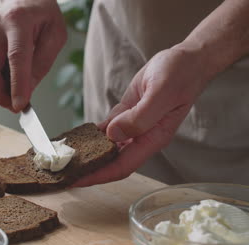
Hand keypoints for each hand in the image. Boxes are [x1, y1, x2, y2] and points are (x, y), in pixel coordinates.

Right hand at [0, 0, 66, 111]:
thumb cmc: (43, 13)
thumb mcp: (55, 35)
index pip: (15, 57)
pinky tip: (9, 81)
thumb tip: (28, 90)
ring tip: (15, 94)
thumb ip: (42, 63)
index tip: (20, 105)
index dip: (17, 84)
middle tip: (15, 107)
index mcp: (18, 21)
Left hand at [73, 46, 214, 186]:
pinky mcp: (127, 112)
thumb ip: (140, 117)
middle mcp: (142, 137)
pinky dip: (92, 133)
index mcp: (153, 138)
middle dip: (88, 168)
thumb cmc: (180, 75)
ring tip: (64, 157)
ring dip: (88, 152)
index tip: (76, 180)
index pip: (122, 166)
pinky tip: (76, 136)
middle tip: (62, 172)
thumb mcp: (161, 94)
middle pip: (111, 161)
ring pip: (107, 146)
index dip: (99, 176)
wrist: (186, 60)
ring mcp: (133, 126)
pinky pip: (106, 127)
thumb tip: (112, 135)